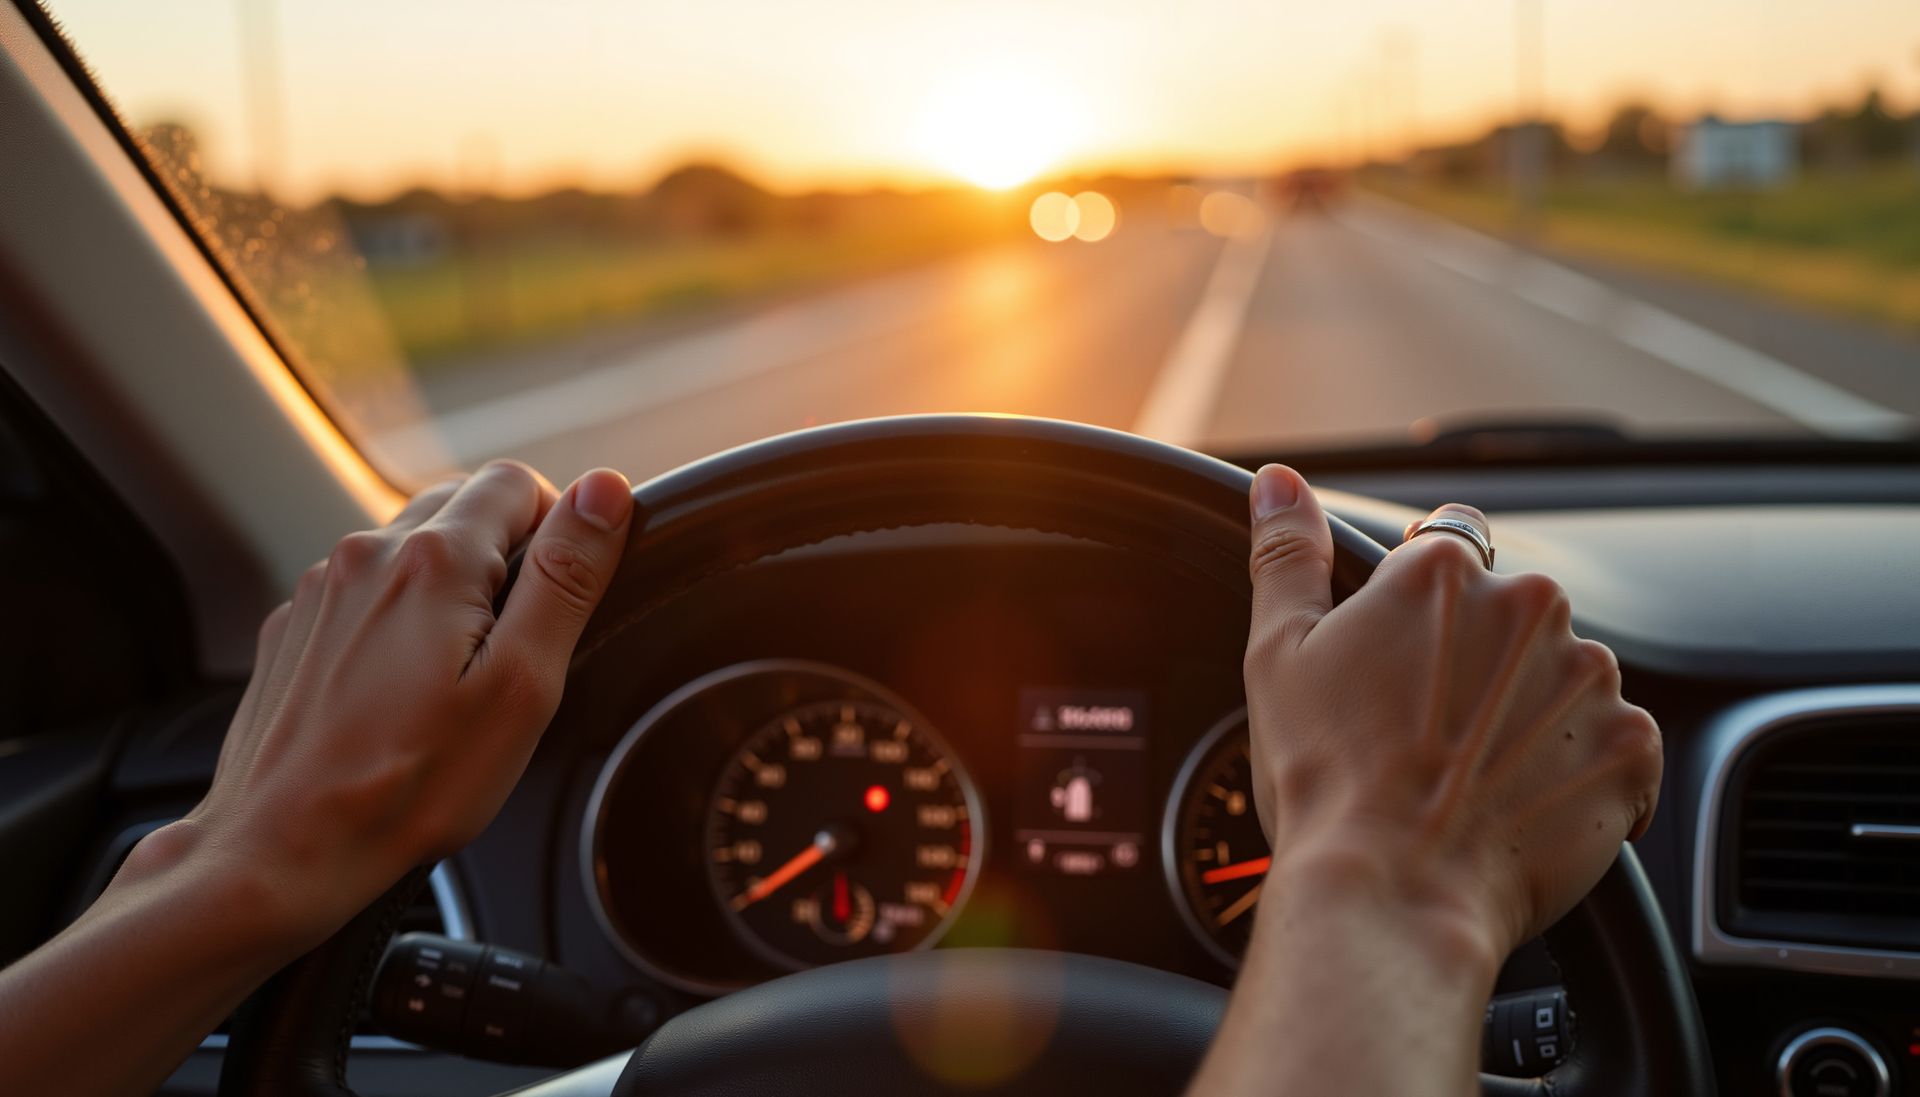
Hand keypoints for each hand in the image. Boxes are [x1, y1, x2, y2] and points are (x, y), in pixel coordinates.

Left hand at [133, 460, 634, 948]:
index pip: (515, 482)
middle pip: (460, 505)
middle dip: (502, 554)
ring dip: (447, 586)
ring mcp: (321, 591)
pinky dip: (396, 618)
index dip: (554, 528)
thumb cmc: (410, 786)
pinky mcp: (293, 629)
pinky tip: (400, 692)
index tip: (558, 597)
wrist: (282, 850)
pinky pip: (364, 592)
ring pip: (408, 547)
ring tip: (455, 677)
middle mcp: (367, 555)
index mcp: (434, 560)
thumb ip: (565, 578)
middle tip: (515, 645)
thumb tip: (605, 490)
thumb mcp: (521, 686)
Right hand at [1188, 466, 1660, 1096]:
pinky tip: (1520, 808)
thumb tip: (1279, 482)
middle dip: (1480, 668)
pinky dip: (1580, 775)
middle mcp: (1529, 606)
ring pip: (1564, 680)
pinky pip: (1615, 749)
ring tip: (1472, 781)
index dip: (1421, 616)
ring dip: (1532, 718)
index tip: (1402, 671)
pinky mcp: (1631, 751)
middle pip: (1513, 618)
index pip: (1449, 555)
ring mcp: (1589, 679)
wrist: (1391, 896)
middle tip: (1425, 738)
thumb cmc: (1325, 780)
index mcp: (1442, 572)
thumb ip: (1287, 554)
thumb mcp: (1278, 654)